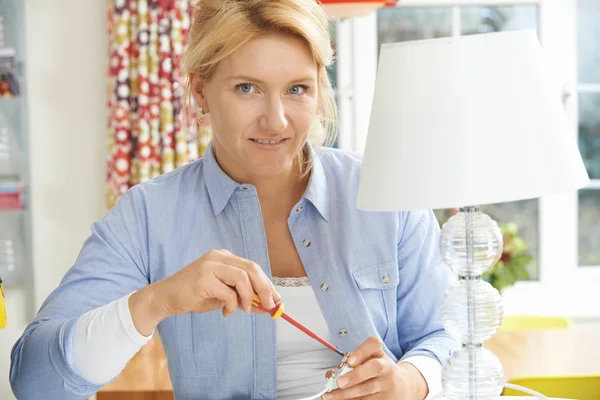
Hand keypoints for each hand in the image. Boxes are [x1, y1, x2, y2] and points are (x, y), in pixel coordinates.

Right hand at [130, 249, 279, 334]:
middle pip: (251, 268)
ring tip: (244, 310)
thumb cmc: (195, 296)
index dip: (267, 283)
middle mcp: (218, 257)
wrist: (166, 297)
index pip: (252, 267)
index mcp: (224, 257)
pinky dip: (232, 305)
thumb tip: (266, 305)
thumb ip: (243, 296)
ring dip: (248, 298)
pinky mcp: (202, 279)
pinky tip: (226, 312)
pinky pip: (228, 293)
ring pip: (242, 278)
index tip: (276, 298)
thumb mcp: (223, 295)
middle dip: (264, 288)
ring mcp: (209, 265)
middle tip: (269, 305)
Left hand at [323, 337, 427, 399]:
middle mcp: (387, 368)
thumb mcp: (368, 362)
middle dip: (355, 375)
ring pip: (368, 389)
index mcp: (380, 354)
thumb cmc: (379, 372)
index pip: (374, 345)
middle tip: (339, 382)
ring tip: (330, 396)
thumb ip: (349, 365)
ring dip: (347, 394)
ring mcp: (388, 385)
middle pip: (374, 368)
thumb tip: (331, 374)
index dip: (361, 351)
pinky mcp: (386, 399)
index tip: (350, 360)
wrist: (403, 387)